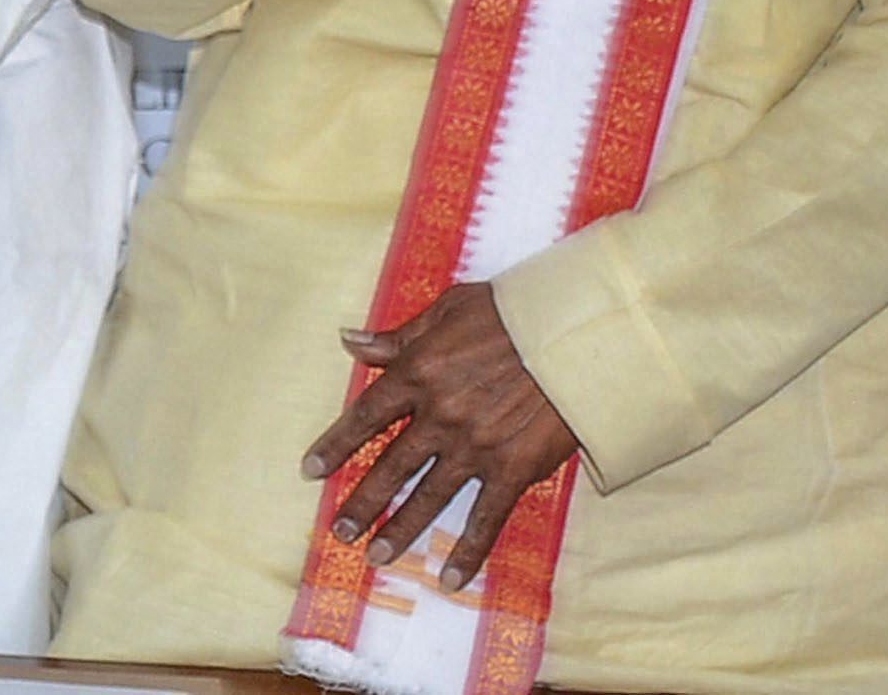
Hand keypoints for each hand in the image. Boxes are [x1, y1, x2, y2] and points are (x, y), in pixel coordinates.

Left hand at [301, 281, 579, 589]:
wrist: (576, 335)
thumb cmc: (514, 313)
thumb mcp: (450, 308)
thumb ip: (399, 335)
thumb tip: (349, 341)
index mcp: (418, 374)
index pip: (365, 416)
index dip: (336, 445)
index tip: (311, 471)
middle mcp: (439, 416)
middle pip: (390, 467)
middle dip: (362, 502)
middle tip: (339, 532)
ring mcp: (475, 447)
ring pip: (428, 498)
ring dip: (400, 529)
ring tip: (376, 556)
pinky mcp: (513, 470)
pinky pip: (486, 518)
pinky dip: (468, 552)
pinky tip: (449, 579)